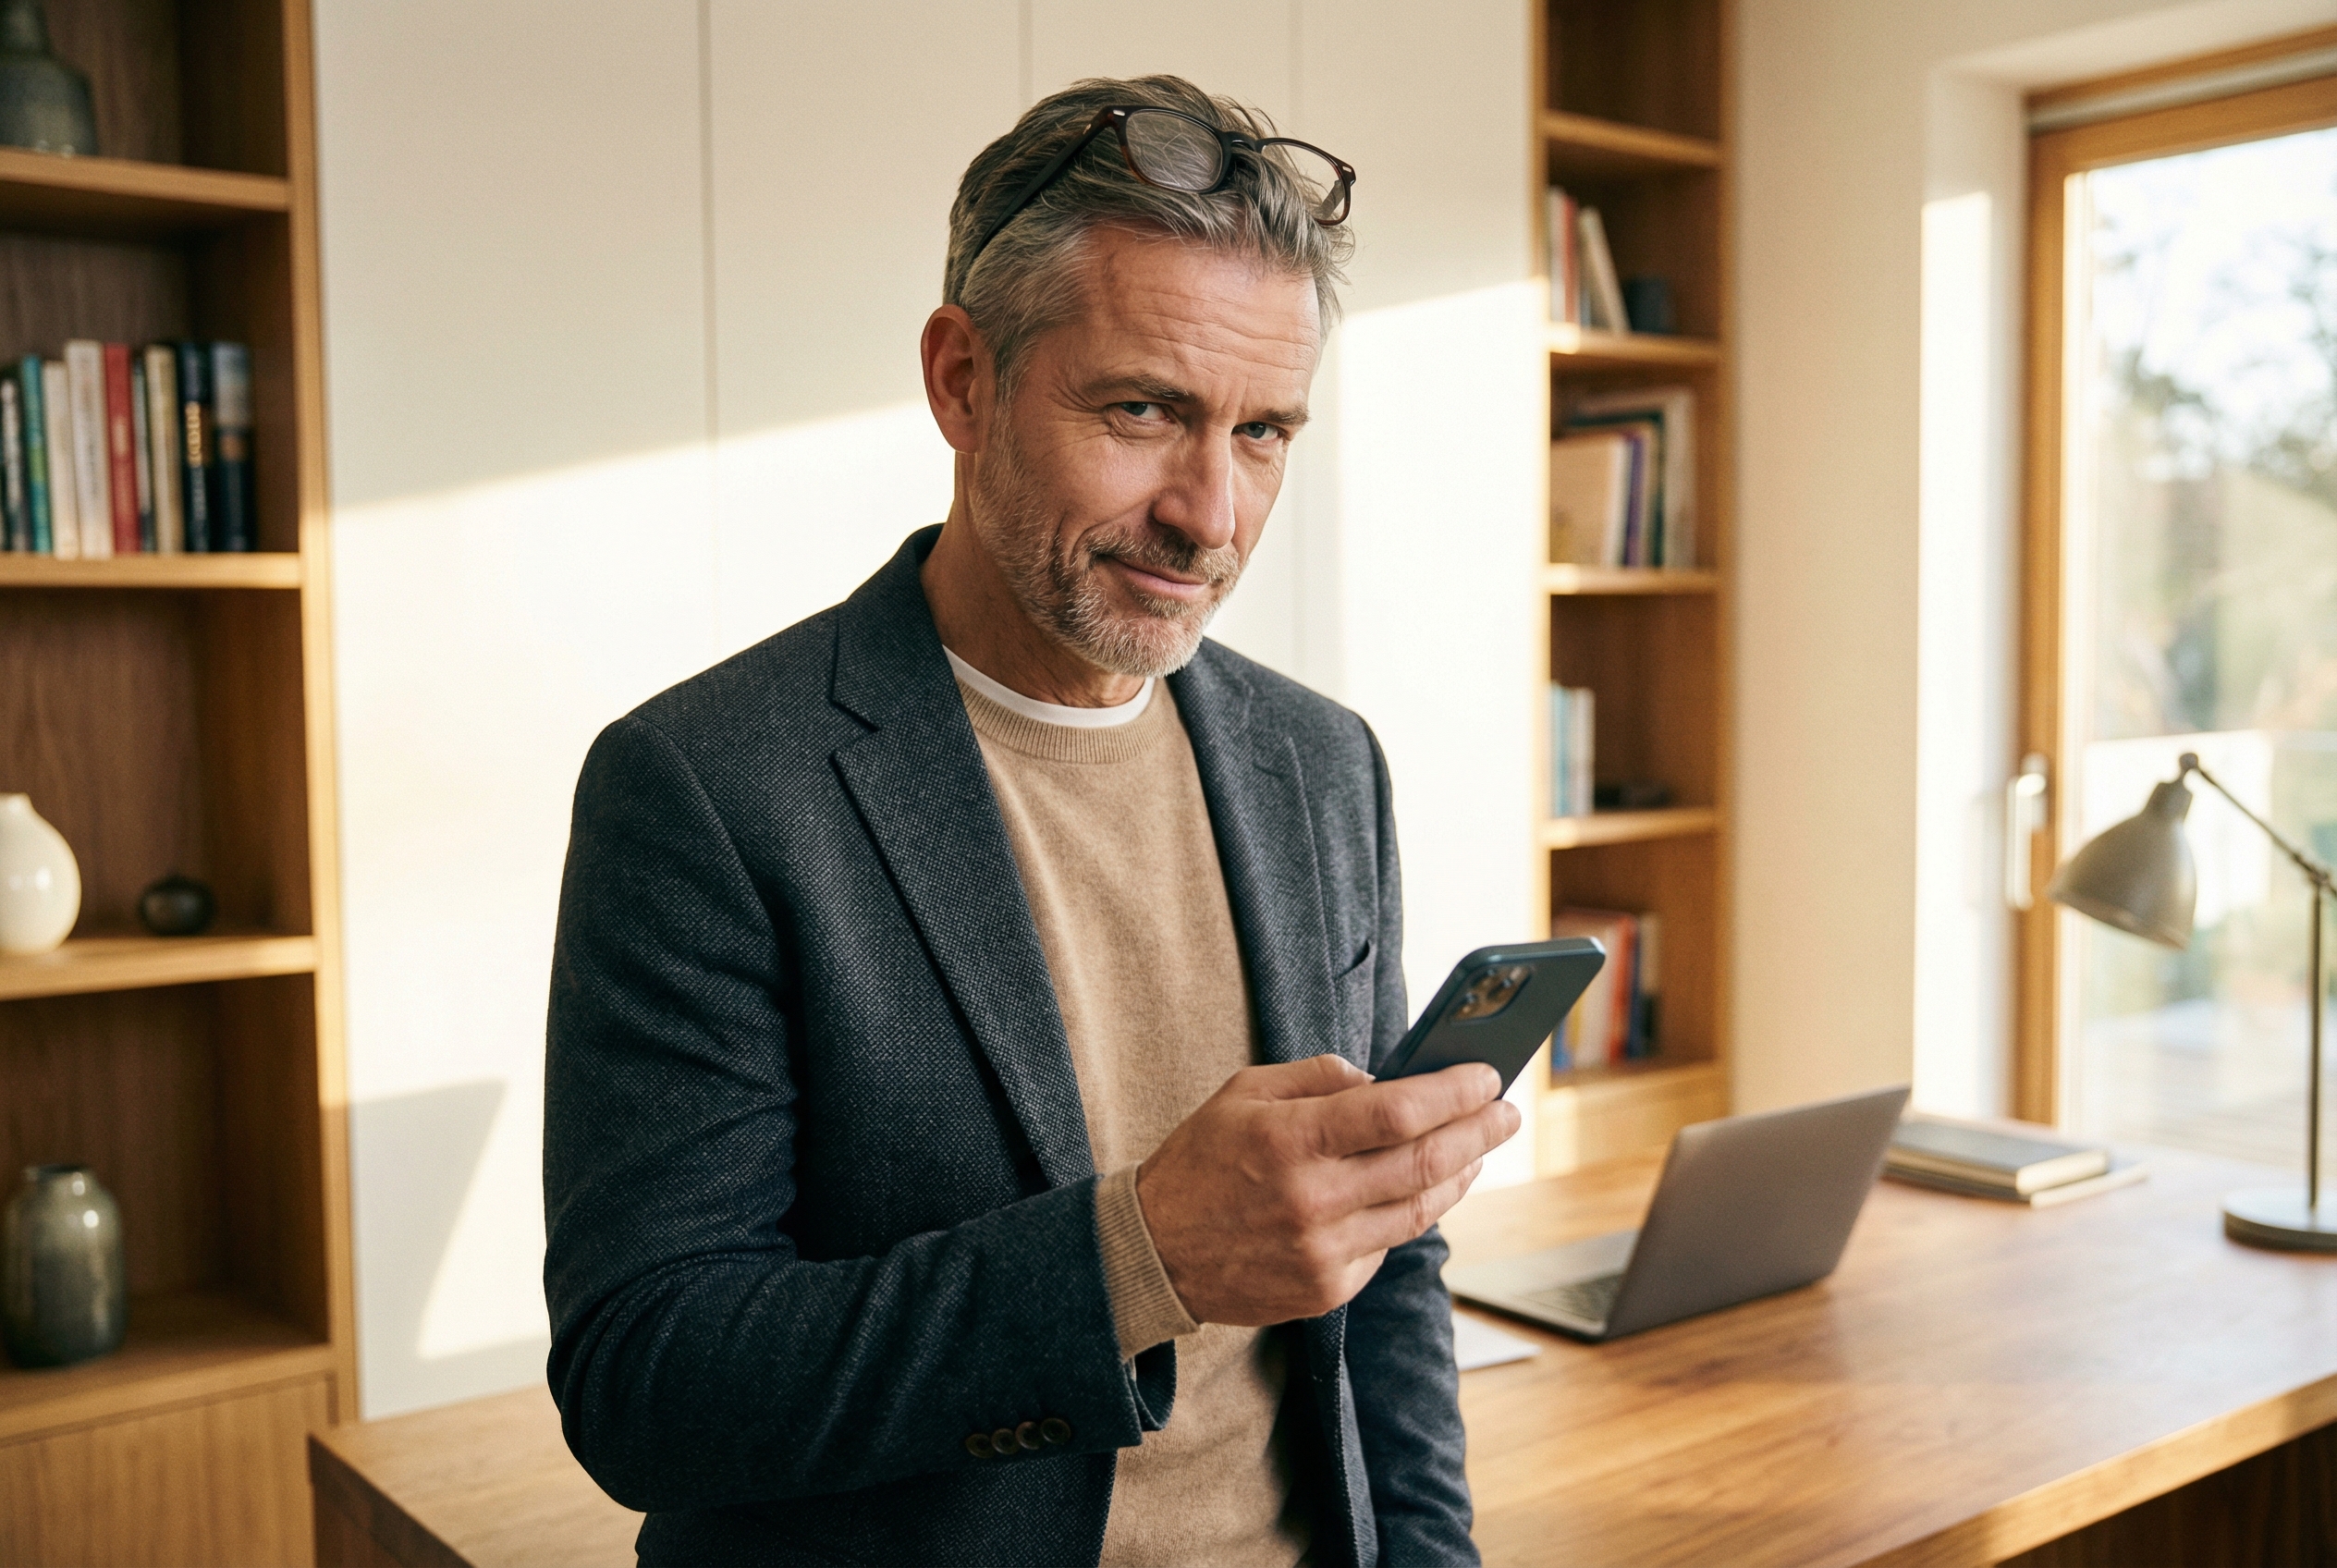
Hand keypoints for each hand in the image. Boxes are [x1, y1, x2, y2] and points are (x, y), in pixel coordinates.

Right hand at [1133, 1056, 1519, 1325]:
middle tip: (1507, 1112)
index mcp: (1290, 1140)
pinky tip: (1424, 1189)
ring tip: (1480, 1149)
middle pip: (1424, 1162)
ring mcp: (1323, 1252)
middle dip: (1480, 1132)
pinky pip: (1388, 1245)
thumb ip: (1316, 1078)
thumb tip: (1382, 1079)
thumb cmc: (1200, 1161)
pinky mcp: (1327, 1289)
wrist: (1154, 1253)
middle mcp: (1312, 1199)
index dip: (1453, 1091)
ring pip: (1420, 1210)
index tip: (1487, 1075)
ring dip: (1461, 1175)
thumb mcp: (1243, 1093)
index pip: (1396, 1111)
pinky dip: (1412, 1212)